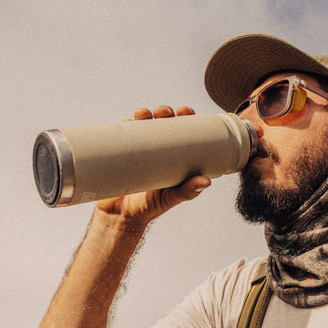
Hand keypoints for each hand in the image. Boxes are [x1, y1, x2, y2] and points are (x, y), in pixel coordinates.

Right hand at [95, 105, 211, 225]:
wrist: (121, 216)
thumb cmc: (151, 206)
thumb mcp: (171, 198)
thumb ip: (187, 191)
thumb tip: (206, 181)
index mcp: (175, 155)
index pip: (184, 131)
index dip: (186, 117)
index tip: (184, 111)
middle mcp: (158, 149)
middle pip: (163, 123)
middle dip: (164, 112)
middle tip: (163, 112)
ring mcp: (139, 149)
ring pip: (143, 124)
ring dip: (144, 114)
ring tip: (143, 114)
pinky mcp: (121, 153)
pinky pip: (123, 135)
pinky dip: (125, 126)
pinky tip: (127, 123)